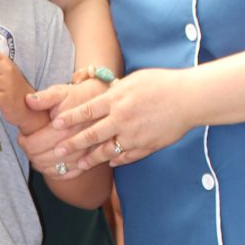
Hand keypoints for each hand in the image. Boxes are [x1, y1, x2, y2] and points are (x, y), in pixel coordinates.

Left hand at [19, 78, 104, 172]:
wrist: (101, 103)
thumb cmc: (78, 97)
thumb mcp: (61, 92)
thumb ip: (44, 97)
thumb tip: (28, 100)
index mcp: (67, 127)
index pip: (36, 144)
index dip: (25, 143)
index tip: (22, 137)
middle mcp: (77, 144)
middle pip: (43, 159)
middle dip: (31, 154)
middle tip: (27, 146)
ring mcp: (84, 154)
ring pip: (55, 169)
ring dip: (41, 165)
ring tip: (35, 155)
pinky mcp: (90, 161)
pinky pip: (69, 174)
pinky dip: (56, 173)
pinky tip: (49, 165)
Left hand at [47, 69, 199, 167]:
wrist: (189, 98)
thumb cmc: (162, 83)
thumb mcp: (134, 80)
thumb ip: (115, 92)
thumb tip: (100, 97)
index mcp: (117, 99)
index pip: (86, 110)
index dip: (69, 118)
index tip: (55, 125)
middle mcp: (122, 119)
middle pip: (91, 134)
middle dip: (72, 145)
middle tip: (57, 152)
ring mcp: (134, 135)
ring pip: (107, 151)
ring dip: (91, 159)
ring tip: (79, 164)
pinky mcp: (146, 146)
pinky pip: (127, 157)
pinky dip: (116, 160)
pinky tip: (109, 163)